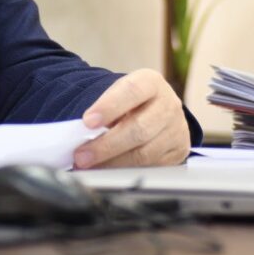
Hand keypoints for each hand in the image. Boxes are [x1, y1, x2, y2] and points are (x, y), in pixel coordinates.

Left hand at [73, 68, 189, 168]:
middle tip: (82, 156)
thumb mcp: (118, 95)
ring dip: (113, 163)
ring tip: (91, 166)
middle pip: (138, 129)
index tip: (87, 121)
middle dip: (106, 145)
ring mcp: (176, 130)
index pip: (131, 91)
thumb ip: (103, 110)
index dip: (109, 107)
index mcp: (151, 82)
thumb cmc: (131, 102)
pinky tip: (109, 171)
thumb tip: (76, 134)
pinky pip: (151, 167)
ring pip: (144, 153)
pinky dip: (126, 171)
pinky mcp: (178, 151)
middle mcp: (168, 104)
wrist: (157, 110)